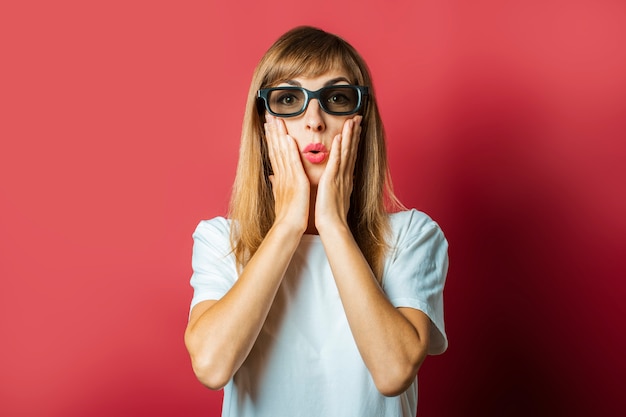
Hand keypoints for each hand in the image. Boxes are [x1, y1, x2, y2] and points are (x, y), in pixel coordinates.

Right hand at [264, 115, 309, 233]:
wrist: (288, 227)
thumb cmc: (286, 214)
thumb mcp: (281, 196)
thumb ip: (277, 184)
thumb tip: (272, 176)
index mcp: (279, 177)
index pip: (274, 153)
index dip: (271, 139)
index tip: (268, 125)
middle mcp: (281, 174)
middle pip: (275, 149)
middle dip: (272, 132)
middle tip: (269, 116)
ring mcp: (287, 177)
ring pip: (281, 152)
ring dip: (279, 135)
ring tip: (276, 120)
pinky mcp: (296, 182)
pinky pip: (292, 163)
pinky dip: (290, 151)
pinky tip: (288, 138)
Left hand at [314, 115, 361, 232]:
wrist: (332, 225)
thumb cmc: (332, 214)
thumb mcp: (335, 196)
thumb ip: (336, 186)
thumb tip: (337, 182)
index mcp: (345, 178)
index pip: (350, 155)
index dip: (353, 141)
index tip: (355, 128)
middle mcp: (346, 175)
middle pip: (352, 150)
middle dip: (355, 133)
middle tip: (357, 118)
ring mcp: (340, 177)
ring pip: (346, 152)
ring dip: (349, 136)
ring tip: (352, 121)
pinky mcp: (333, 180)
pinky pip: (337, 161)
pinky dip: (339, 149)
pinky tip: (340, 137)